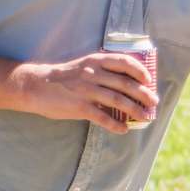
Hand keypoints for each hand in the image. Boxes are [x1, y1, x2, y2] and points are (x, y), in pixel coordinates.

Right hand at [15, 52, 158, 133]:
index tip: (149, 80)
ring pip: (118, 101)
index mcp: (95, 61)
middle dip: (143, 94)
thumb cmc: (63, 77)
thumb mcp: (83, 66)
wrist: (35, 85)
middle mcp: (93, 74)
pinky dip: (115, 125)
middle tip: (154, 102)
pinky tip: (124, 129)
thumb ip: (101, 71)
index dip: (140, 71)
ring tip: (145, 117)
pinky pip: (102, 118)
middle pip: (126, 84)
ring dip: (135, 110)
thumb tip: (124, 83)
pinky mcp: (80, 107)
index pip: (124, 62)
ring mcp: (87, 91)